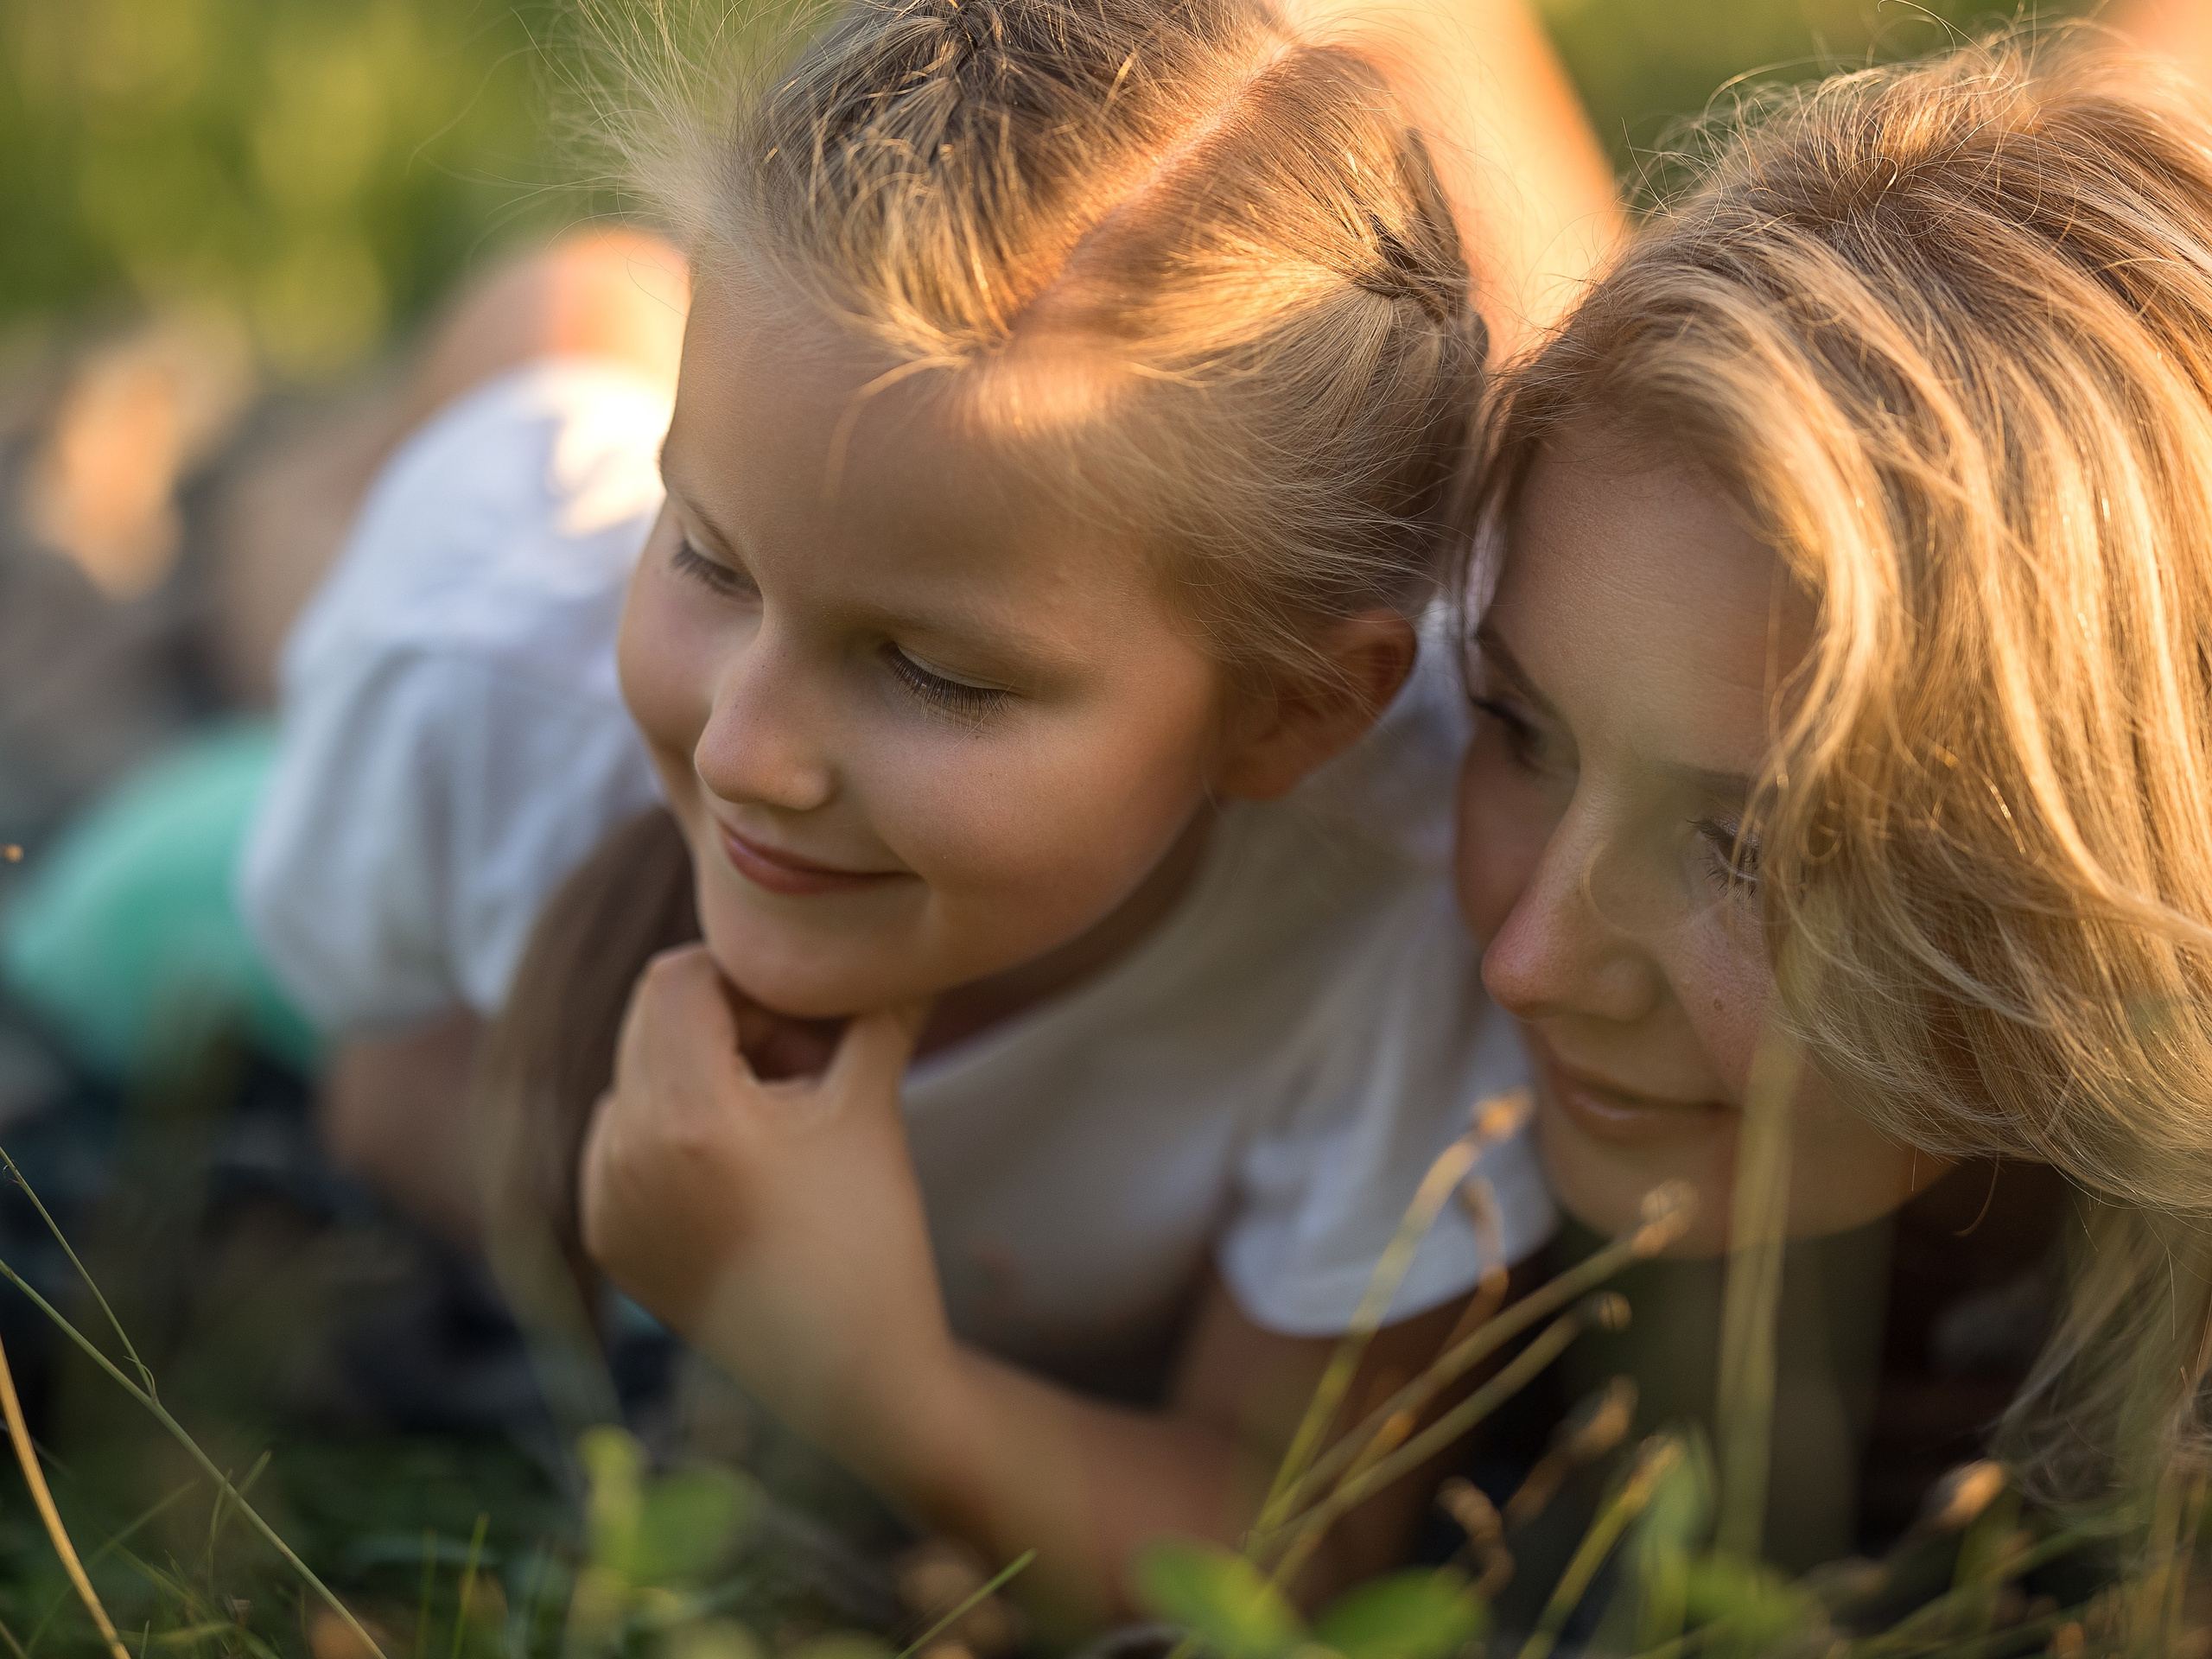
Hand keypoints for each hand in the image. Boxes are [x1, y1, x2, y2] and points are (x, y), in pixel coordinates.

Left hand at [579, 945, 941, 1447]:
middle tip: (796, 1064)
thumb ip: (875, 1010)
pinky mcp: (604, 1235)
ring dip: (694, 1072)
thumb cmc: (871, 1233)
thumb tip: (909, 944)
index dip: (744, 978)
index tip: (801, 1023)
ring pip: (632, 1074)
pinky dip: (669, 1130)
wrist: (850, 1374)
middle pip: (649, 1018)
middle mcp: (623, 1152)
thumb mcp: (872, 1104)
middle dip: (722, 1021)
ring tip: (772, 1124)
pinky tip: (739, 1175)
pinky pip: (619, 1138)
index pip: (678, 976)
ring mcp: (605, 1197)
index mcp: (685, 1114)